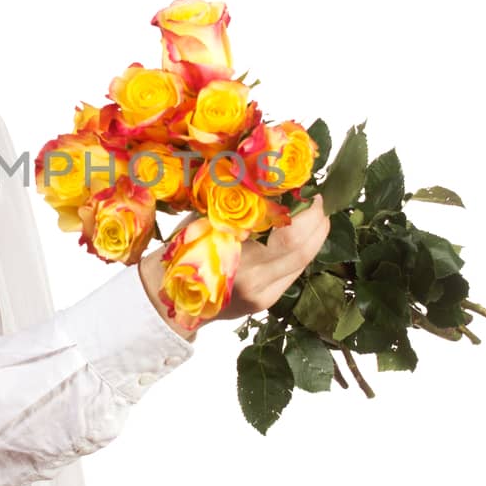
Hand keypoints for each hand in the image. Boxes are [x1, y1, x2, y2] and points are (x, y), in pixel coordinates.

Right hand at [139, 194, 329, 333]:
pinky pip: (292, 272)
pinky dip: (299, 250)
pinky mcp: (267, 301)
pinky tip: (298, 234)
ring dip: (313, 236)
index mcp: (243, 264)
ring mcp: (265, 297)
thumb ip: (238, 211)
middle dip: (317, 223)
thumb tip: (270, 184)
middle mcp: (259, 285)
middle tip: (316, 199)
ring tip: (312, 213)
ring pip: (303, 263)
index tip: (309, 191)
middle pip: (304, 252)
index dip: (306, 213)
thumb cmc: (182, 256)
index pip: (291, 237)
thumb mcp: (206, 225)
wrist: (168, 301)